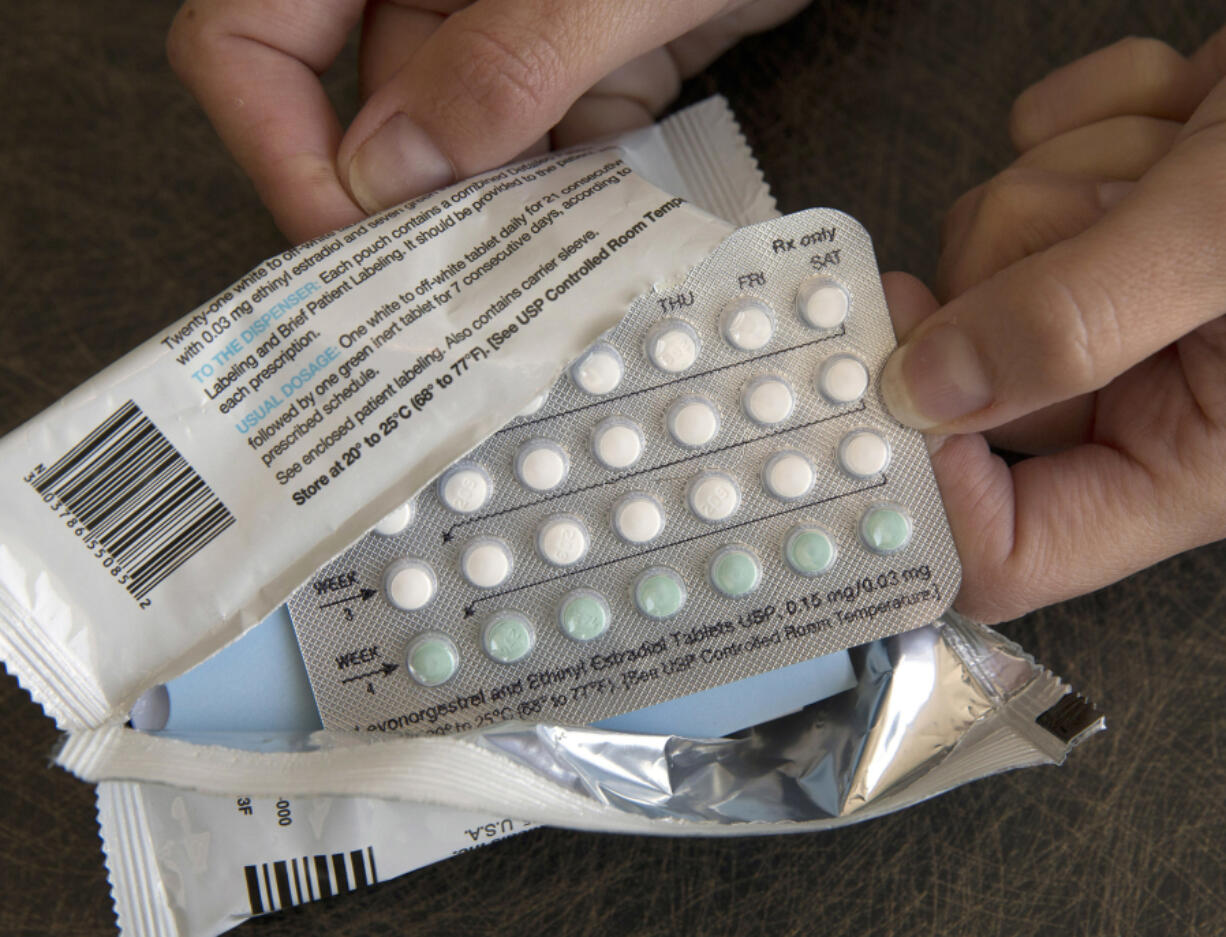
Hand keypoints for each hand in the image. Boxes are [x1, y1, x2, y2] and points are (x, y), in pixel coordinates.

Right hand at [168, 0, 807, 242]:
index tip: (349, 244)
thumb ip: (505, 60)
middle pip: (366, 120)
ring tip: (533, 299)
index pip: (250, 36)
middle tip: (450, 313)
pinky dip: (568, 202)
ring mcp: (505, 25)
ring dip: (496, 227)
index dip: (277, 148)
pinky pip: (546, 150)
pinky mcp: (579, 61)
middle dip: (406, 221)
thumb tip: (389, 172)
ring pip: (460, 154)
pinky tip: (594, 248)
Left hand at [878, 30, 1225, 622]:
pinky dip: (1090, 115)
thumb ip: (1073, 324)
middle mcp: (1144, 393)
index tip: (889, 383)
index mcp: (1185, 457)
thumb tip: (925, 390)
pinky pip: (1018, 164)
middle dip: (1024, 264)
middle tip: (1116, 211)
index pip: (1011, 549)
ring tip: (1189, 153)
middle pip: (970, 374)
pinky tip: (1181, 115)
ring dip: (1071, 175)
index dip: (932, 488)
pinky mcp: (1106, 214)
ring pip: (982, 253)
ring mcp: (1117, 301)